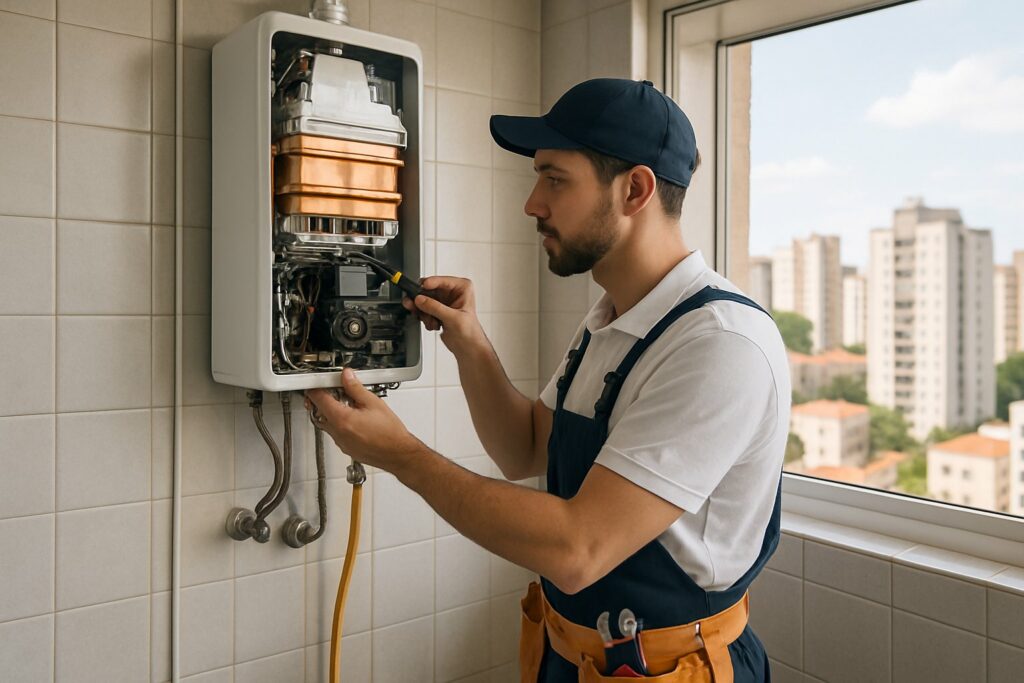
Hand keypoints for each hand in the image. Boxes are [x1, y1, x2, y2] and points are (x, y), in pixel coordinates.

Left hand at [304, 368, 422, 472]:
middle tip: (334, 391)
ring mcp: (340, 442)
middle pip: (318, 412)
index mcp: (342, 419)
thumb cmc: (390, 433)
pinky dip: (338, 424)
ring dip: (331, 412)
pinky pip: (335, 433)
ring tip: (347, 405)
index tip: (320, 383)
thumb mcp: (373, 403)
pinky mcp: (346, 448)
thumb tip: (346, 376)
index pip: (319, 399)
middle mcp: (338, 433)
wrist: (398, 453)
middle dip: (323, 400)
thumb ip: (355, 388)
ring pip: (326, 423)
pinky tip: (353, 419)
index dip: (316, 388)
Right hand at [402, 276, 486, 355]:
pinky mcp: (437, 310)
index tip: (419, 289)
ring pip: (423, 301)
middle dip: (422, 301)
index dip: (428, 284)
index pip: (441, 281)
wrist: (467, 348)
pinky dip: (425, 318)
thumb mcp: (453, 318)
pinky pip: (423, 310)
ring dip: (424, 313)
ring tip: (432, 322)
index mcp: (461, 287)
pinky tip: (434, 324)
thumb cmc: (470, 332)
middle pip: (428, 290)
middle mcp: (452, 292)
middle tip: (414, 306)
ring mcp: (443, 301)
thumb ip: (435, 308)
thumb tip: (420, 300)